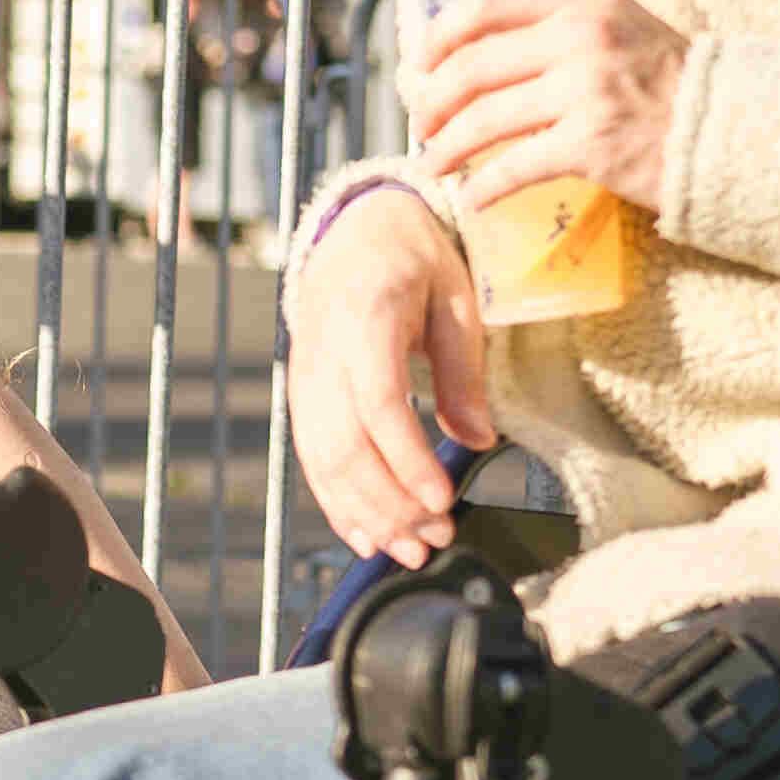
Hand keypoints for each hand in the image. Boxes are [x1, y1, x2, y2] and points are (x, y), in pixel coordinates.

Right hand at [287, 186, 496, 563]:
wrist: (356, 230)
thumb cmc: (413, 259)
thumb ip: (462, 371)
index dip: (407, 460)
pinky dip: (338, 503)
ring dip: (366, 514)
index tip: (442, 500)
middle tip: (435, 539)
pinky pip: (312, 459)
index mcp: (364, 318)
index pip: (377, 405)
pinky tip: (367, 536)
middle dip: (391, 504)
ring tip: (409, 549)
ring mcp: (304, 378)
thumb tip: (478, 440)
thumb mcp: (457, 299)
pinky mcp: (301, 396)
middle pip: (345, 445)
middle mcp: (322, 354)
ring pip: (323, 461)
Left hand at [410, 0, 684, 223]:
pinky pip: (514, 167)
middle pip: (472, 67)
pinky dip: (483, 188)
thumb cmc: (675, 86)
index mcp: (584, 5)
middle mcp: (580, 40)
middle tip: (421, 124)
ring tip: (433, 163)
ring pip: (483, 119)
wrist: (735, 130)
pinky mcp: (591, 146)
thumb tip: (486, 52)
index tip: (420, 63)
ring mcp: (585, 92)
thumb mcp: (625, 31)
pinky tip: (473, 200)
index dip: (441, 34)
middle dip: (432, 101)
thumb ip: (566, 29)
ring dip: (446, 146)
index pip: (487, 4)